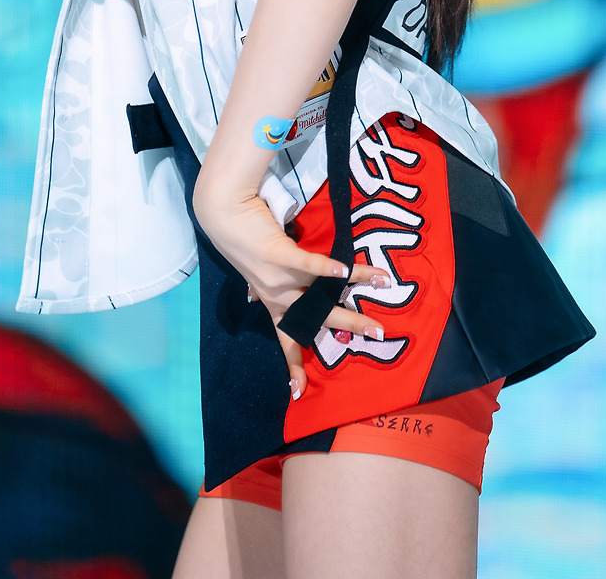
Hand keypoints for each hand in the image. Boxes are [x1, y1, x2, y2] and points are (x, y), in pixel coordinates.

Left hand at [195, 183, 389, 399]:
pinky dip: (327, 268)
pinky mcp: (278, 254)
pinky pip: (307, 264)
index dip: (293, 366)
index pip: (285, 339)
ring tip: (383, 282)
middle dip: (350, 325)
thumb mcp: (253, 270)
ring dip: (354, 287)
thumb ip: (260, 286)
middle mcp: (276, 295)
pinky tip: (345, 270)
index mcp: (271, 302)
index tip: (299, 393)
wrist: (222, 214)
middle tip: (378, 332)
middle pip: (317, 318)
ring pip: (320, 290)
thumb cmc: (242, 239)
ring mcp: (277, 277)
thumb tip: (254, 298)